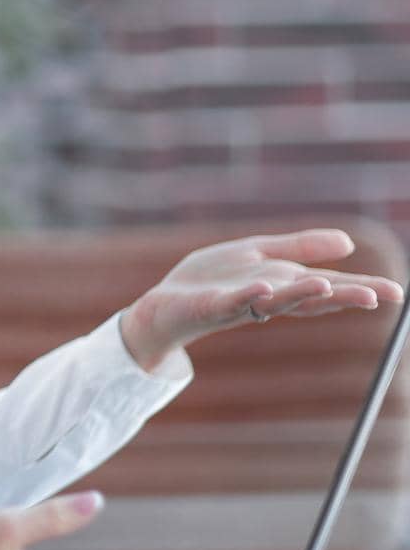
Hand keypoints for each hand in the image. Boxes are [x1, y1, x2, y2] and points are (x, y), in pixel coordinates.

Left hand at [120, 228, 403, 370]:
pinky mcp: (210, 306)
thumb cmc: (211, 281)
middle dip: (344, 295)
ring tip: (328, 286)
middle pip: (310, 298)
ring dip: (302, 295)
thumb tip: (349, 243)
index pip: (329, 287)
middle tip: (377, 296)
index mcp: (283, 285)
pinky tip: (263, 288)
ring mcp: (239, 305)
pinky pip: (232, 302)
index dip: (361, 288)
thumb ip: (300, 247)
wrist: (164, 304)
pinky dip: (248, 295)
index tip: (395, 292)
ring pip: (276, 301)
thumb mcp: (259, 254)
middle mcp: (268, 299)